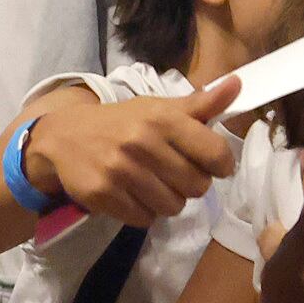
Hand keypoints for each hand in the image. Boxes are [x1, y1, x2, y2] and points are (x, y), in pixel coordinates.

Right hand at [22, 78, 240, 225]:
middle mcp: (142, 142)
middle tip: (174, 174)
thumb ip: (201, 104)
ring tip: (153, 185)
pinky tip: (133, 195)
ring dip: (168, 200)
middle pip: (197, 186)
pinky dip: (143, 212)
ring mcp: (120, 170)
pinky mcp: (103, 193)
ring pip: (172, 206)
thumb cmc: (122, 123)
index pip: (216, 153)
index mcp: (162, 118)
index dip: (221, 164)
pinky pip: (144, 218)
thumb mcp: (158, 108)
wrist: (64, 137)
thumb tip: (238, 84)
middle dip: (191, 184)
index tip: (212, 164)